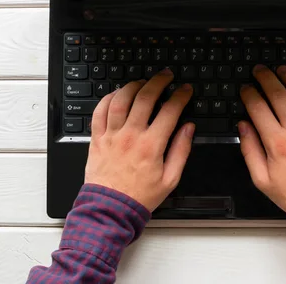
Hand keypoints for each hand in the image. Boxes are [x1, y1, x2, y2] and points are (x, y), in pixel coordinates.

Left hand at [85, 68, 194, 210]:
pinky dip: (108, 99)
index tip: (185, 90)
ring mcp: (112, 135)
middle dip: (158, 82)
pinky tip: (117, 94)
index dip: (180, 96)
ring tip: (143, 81)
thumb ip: (181, 151)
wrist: (110, 209)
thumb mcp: (170, 179)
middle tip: (166, 76)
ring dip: (133, 86)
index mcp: (151, 145)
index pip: (170, 111)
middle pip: (145, 98)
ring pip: (120, 100)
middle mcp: (131, 136)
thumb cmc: (140, 196)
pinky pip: (99, 112)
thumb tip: (188, 129)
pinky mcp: (97, 139)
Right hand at [238, 65, 285, 213]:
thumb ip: (250, 150)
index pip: (258, 108)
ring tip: (282, 70)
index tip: (245, 89)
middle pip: (278, 94)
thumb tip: (243, 128)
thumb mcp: (261, 178)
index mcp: (276, 142)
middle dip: (266, 78)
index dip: (249, 94)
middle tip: (259, 70)